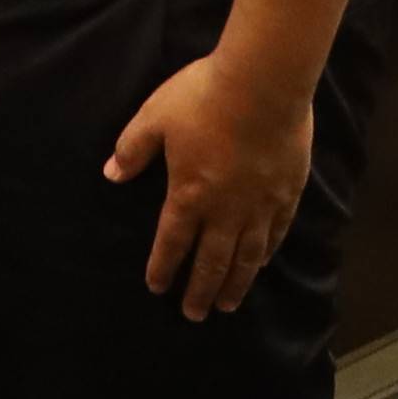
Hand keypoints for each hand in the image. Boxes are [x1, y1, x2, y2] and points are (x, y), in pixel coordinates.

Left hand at [104, 48, 314, 317]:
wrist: (264, 83)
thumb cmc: (204, 96)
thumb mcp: (155, 116)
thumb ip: (133, 149)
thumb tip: (110, 175)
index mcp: (188, 195)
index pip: (171, 242)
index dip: (163, 268)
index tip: (157, 288)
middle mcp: (224, 210)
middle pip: (211, 261)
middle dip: (200, 291)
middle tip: (194, 315)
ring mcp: (259, 205)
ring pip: (246, 257)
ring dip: (235, 284)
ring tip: (228, 305)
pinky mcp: (287, 193)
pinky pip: (275, 233)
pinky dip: (266, 254)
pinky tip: (261, 264)